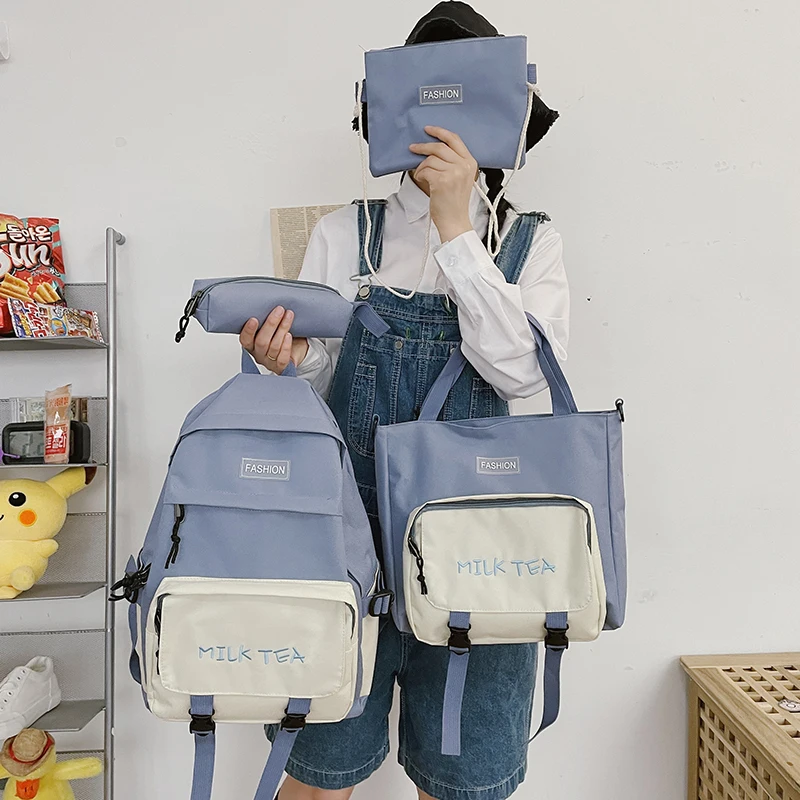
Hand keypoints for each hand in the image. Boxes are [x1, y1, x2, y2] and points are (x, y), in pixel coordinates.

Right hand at [239, 306, 308, 372]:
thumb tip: (266, 297)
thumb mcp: (272, 326)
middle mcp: (259, 354)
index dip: (248, 330)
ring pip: (274, 347)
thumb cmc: (281, 336)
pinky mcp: (282, 367)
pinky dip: (286, 346)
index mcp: (251, 344)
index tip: (254, 318)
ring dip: (282, 329)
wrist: (298, 350)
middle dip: (271, 324)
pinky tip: (289, 335)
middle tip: (279, 310)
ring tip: (289, 316)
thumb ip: (266, 318)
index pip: (245, 339)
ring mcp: (270, 361)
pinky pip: (282, 358)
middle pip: (261, 341)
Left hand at [410, 126, 476, 241]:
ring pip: (430, 159)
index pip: (454, 139)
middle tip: (413, 148)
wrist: (455, 222)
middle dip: (423, 146)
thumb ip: (453, 162)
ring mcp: (454, 173)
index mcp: (470, 162)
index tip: (428, 129)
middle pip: (439, 147)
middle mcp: (464, 166)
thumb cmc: (454, 203)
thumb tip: (432, 149)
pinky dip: (420, 174)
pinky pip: (425, 170)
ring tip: (422, 175)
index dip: (439, 132)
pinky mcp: (442, 180)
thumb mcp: (460, 178)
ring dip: (422, 167)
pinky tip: (423, 181)